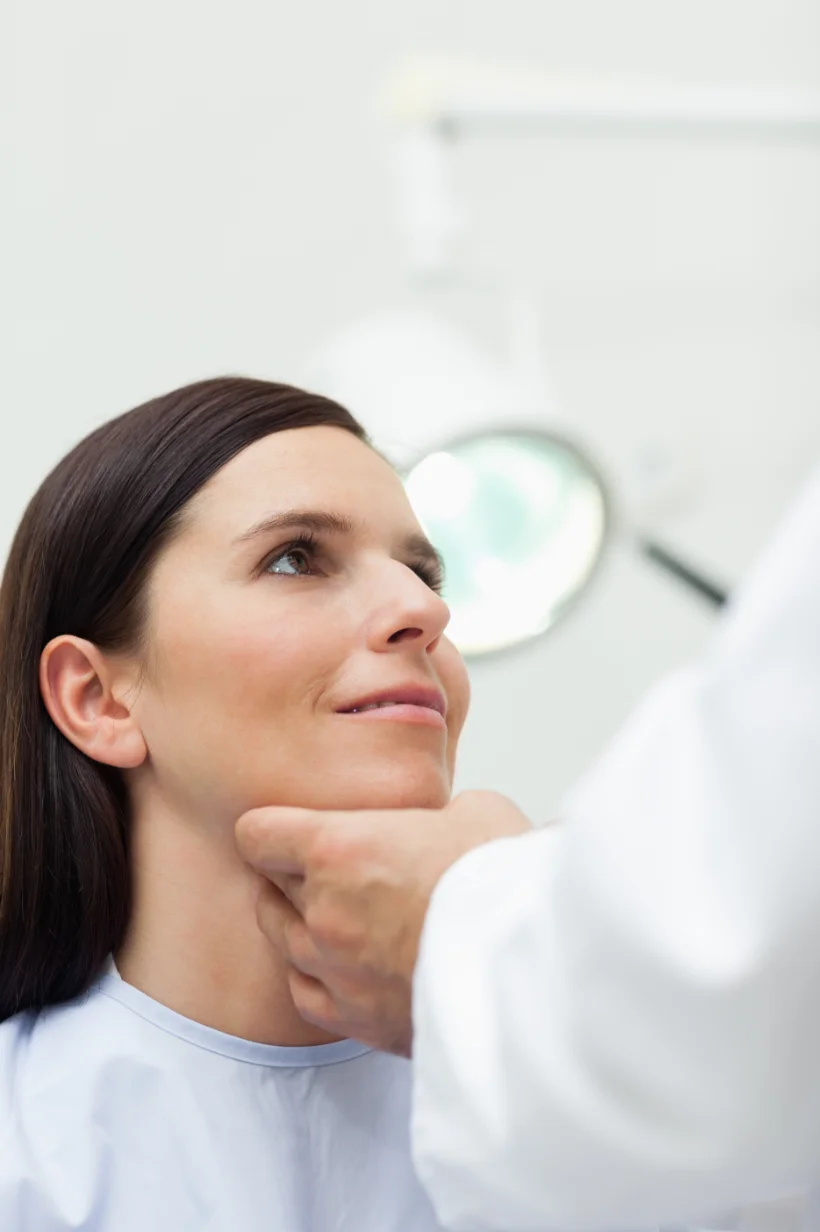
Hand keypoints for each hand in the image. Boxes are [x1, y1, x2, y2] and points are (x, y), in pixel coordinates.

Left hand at [235, 790, 530, 1055]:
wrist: (535, 964)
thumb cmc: (506, 880)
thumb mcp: (472, 809)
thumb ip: (430, 815)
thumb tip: (435, 825)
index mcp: (338, 848)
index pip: (258, 834)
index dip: (274, 828)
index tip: (293, 830)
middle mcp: (323, 910)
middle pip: (271, 885)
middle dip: (295, 874)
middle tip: (332, 868)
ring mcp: (334, 969)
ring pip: (283, 939)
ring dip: (304, 923)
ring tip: (341, 914)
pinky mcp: (357, 1018)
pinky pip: (305, 993)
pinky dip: (317, 975)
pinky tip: (343, 964)